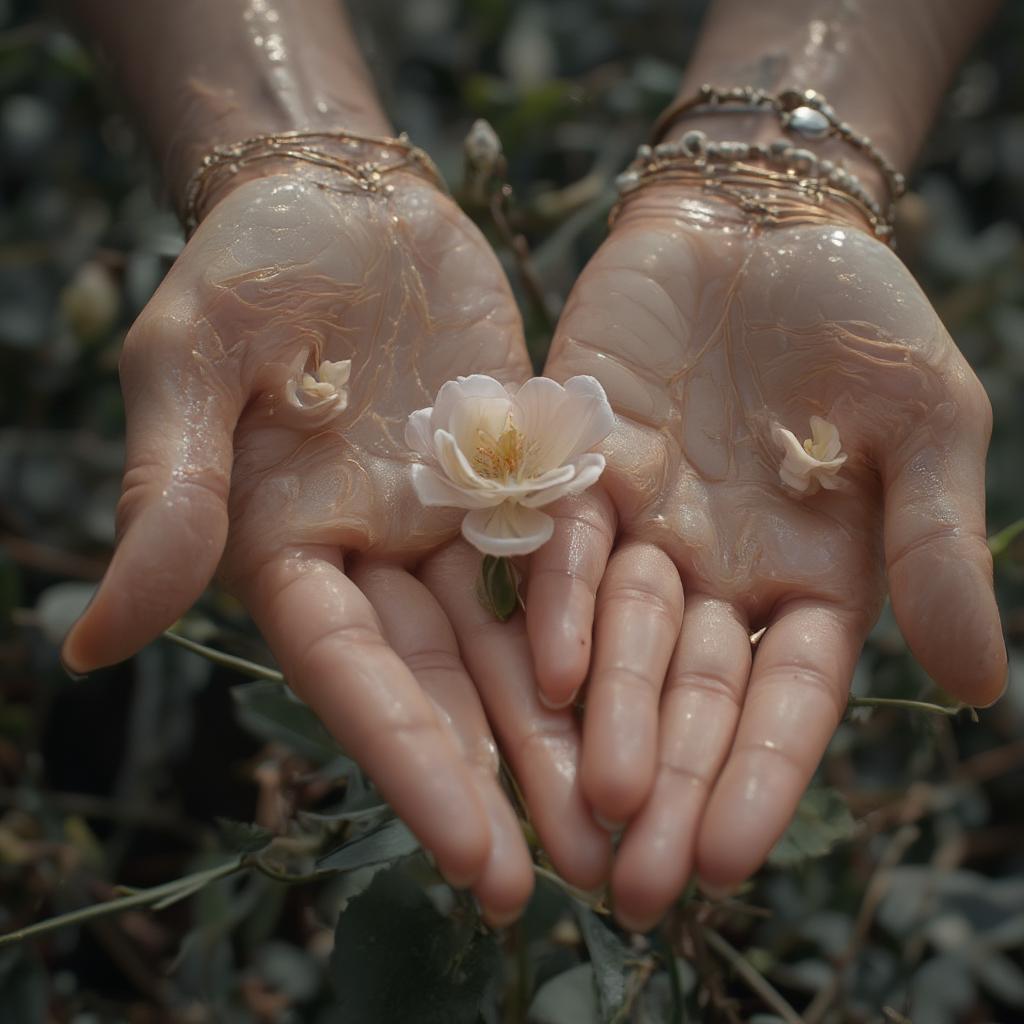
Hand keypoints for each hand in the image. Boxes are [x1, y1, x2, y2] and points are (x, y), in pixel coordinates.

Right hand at [62, 171, 609, 918]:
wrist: (346, 199)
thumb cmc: (248, 268)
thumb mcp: (191, 367)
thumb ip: (167, 498)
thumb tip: (92, 641)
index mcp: (292, 550)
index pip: (356, 677)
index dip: (411, 764)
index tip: (474, 856)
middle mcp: (381, 556)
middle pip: (449, 682)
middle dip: (508, 777)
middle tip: (578, 875)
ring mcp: (456, 519)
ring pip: (518, 637)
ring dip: (571, 724)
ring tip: (634, 814)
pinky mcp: (522, 470)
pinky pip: (570, 548)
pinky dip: (606, 614)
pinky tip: (663, 683)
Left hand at [528, 185, 1005, 928]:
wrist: (762, 221)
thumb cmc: (857, 317)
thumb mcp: (924, 421)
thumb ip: (934, 543)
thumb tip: (982, 687)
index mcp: (806, 577)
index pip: (783, 699)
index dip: (757, 777)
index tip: (724, 859)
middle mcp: (714, 569)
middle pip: (687, 692)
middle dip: (664, 784)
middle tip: (633, 885)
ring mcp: (639, 522)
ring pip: (614, 639)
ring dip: (598, 724)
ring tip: (583, 813)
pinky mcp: (574, 463)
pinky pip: (558, 543)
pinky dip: (551, 603)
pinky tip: (542, 674)